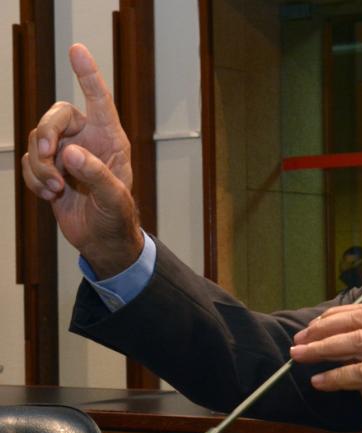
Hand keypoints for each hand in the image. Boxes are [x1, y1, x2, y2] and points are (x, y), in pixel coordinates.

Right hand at [21, 43, 141, 277]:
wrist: (102, 240)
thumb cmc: (117, 217)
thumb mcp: (114, 199)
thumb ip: (97, 175)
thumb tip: (70, 152)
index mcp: (111, 139)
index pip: (99, 100)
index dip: (88, 75)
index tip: (77, 50)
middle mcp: (88, 139)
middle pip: (56, 116)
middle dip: (46, 133)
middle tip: (47, 156)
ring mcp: (67, 153)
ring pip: (38, 141)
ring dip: (40, 166)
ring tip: (55, 190)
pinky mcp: (50, 169)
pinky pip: (31, 162)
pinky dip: (34, 179)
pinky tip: (50, 195)